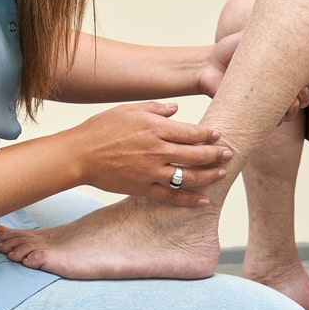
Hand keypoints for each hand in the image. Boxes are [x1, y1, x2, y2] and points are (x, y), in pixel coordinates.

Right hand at [73, 101, 232, 204]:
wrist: (79, 155)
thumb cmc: (102, 128)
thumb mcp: (129, 109)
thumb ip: (156, 108)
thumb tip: (177, 109)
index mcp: (154, 129)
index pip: (191, 132)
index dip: (209, 134)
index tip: (218, 135)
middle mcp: (156, 151)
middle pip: (195, 155)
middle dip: (215, 154)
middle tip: (229, 153)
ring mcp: (150, 172)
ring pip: (188, 177)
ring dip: (209, 176)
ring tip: (222, 173)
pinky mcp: (142, 189)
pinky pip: (171, 197)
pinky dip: (189, 200)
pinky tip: (203, 200)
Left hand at [200, 31, 308, 118]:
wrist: (209, 65)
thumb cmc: (233, 48)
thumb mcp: (254, 35)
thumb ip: (273, 32)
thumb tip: (292, 22)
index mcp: (286, 67)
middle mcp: (281, 86)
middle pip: (306, 96)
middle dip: (306, 95)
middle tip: (301, 90)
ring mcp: (270, 101)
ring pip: (293, 110)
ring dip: (294, 108)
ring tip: (292, 103)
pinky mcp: (256, 114)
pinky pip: (273, 122)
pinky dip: (278, 119)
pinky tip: (278, 115)